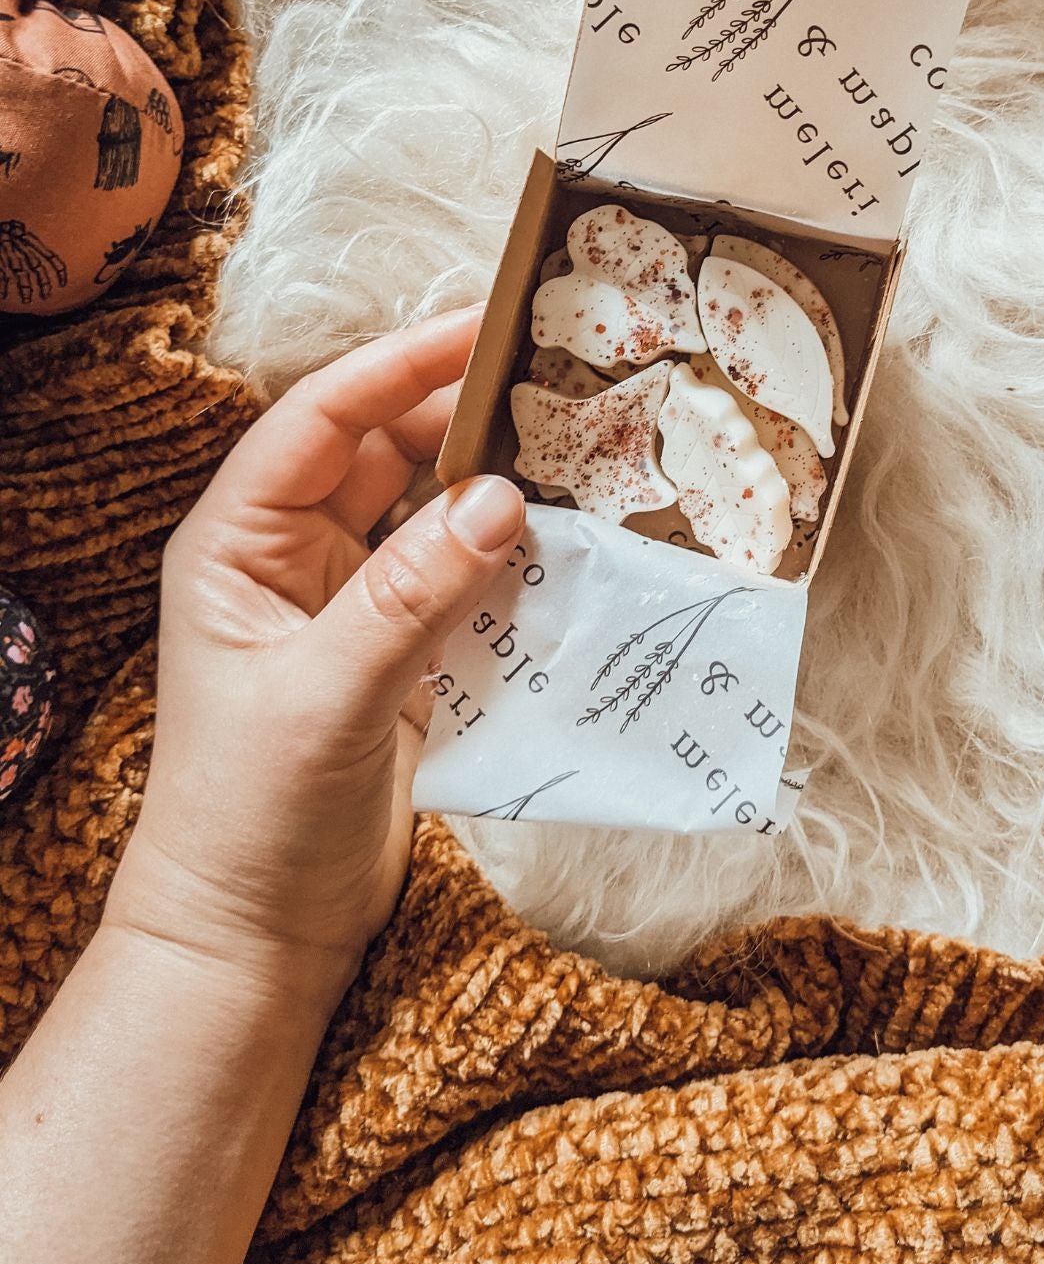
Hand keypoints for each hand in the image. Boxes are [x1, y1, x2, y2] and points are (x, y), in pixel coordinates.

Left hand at [105, 309, 523, 1007]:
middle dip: (465, 417)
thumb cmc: (251, 814)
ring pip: (432, 511)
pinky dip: (514, 560)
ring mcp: (352, 603)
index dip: (401, 364)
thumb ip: (412, 594)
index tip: (485, 325)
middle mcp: (295, 556)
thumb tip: (500, 500)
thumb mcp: (325, 695)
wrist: (257, 937)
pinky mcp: (403, 652)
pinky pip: (465, 579)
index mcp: (241, 541)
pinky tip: (571, 547)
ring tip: (583, 452)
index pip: (323, 418)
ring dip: (498, 487)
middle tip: (560, 385)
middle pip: (386, 451)